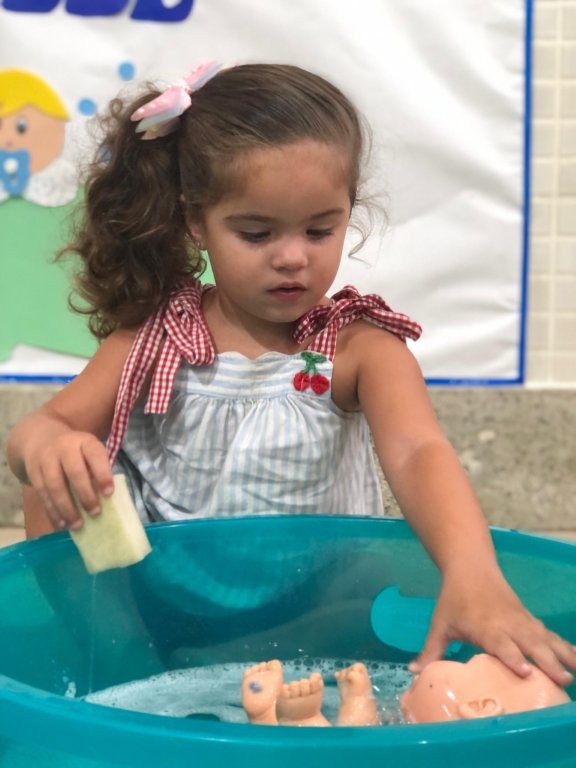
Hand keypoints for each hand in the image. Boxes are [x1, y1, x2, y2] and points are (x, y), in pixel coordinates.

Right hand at [24, 431, 114, 530]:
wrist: (40, 439)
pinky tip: (61, 524)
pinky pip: (43, 494)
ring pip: (55, 485)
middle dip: (85, 494)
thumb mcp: (88, 451)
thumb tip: (107, 500)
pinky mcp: (33, 472)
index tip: (109, 493)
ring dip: (67, 508)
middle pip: (74, 472)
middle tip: (95, 513)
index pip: (95, 455)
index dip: (103, 474)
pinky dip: (52, 511)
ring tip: (78, 525)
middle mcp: (65, 448)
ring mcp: (46, 460)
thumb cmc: (75, 451)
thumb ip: (97, 470)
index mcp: (84, 442)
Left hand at [410, 568, 575, 686]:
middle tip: (562, 680)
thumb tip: (413, 674)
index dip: (512, 657)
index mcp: (485, 627)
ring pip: (545, 638)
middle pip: (530, 643)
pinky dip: (563, 645)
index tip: (525, 671)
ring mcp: (521, 620)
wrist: (470, 566)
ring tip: (575, 673)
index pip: (500, 644)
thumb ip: (430, 651)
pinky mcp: (528, 618)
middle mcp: (507, 624)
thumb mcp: (440, 624)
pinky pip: (548, 633)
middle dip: (547, 661)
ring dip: (562, 654)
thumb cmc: (453, 599)